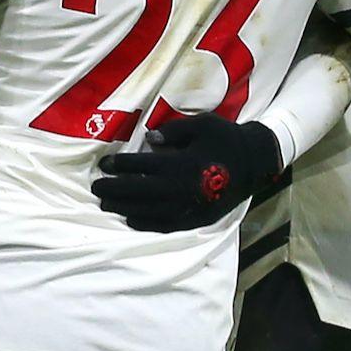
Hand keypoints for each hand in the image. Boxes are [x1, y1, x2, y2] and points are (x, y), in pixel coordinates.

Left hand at [91, 112, 283, 232]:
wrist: (255, 163)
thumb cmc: (225, 139)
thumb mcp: (202, 125)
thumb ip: (172, 132)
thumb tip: (148, 140)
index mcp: (178, 163)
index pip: (139, 166)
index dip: (118, 166)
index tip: (103, 165)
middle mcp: (178, 188)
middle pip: (137, 191)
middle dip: (113, 189)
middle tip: (95, 187)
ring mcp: (186, 207)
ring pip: (146, 212)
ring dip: (123, 208)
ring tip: (106, 204)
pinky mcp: (195, 220)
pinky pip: (164, 225)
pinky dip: (145, 224)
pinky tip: (131, 220)